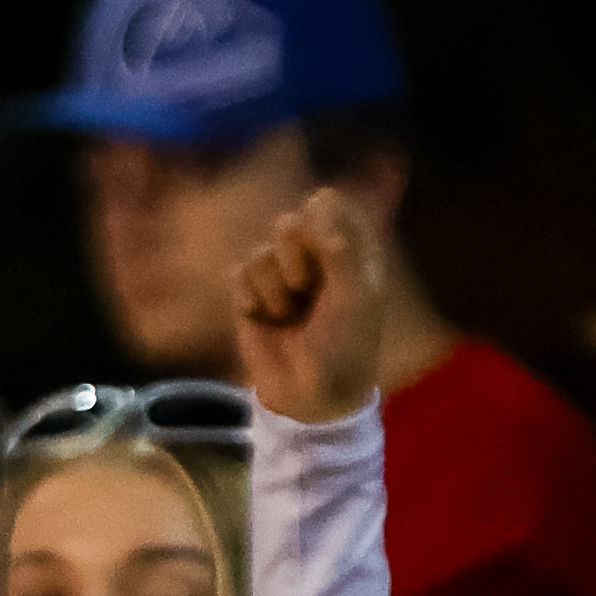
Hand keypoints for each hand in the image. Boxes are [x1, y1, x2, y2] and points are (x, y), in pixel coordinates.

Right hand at [224, 187, 401, 424]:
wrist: (310, 397)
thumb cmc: (345, 347)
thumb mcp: (356, 297)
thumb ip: (342, 248)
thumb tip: (319, 198)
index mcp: (349, 252)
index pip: (329, 205)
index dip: (322, 222)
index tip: (328, 249)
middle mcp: (314, 258)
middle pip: (289, 222)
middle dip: (294, 256)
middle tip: (307, 288)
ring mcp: (281, 276)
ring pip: (261, 251)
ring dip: (275, 287)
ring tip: (290, 315)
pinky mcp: (252, 295)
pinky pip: (239, 272)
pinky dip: (251, 296)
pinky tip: (265, 318)